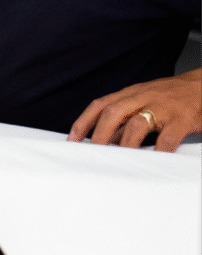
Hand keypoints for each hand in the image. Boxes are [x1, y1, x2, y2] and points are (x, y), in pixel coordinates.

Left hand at [67, 68, 201, 151]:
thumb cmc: (171, 98)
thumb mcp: (144, 103)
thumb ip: (125, 121)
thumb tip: (105, 141)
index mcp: (131, 94)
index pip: (100, 105)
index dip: (83, 121)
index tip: (72, 139)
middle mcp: (144, 97)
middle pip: (114, 112)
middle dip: (99, 134)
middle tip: (92, 153)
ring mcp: (163, 107)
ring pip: (137, 123)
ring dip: (124, 143)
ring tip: (118, 160)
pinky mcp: (182, 118)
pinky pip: (168, 137)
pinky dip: (159, 150)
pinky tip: (153, 160)